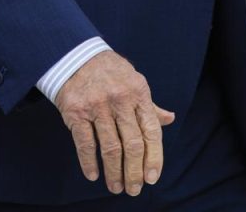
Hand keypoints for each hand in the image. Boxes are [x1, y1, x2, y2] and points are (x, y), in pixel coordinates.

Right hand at [55, 51, 175, 195]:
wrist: (76, 55)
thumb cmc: (110, 71)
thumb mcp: (134, 81)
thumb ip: (149, 105)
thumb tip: (169, 119)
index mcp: (138, 93)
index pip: (151, 132)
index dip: (154, 158)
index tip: (152, 178)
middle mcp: (120, 100)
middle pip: (132, 145)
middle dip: (134, 172)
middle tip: (134, 189)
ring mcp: (97, 106)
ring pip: (110, 148)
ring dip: (114, 172)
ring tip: (116, 187)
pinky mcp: (76, 111)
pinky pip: (84, 143)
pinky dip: (89, 162)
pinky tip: (93, 175)